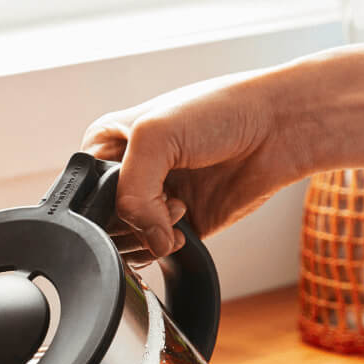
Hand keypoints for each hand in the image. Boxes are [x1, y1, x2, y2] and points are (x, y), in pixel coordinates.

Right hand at [80, 67, 310, 260]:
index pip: (84, 190)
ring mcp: (154, 200)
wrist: (279, 127)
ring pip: (124, 242)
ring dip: (149, 234)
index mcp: (109, 144)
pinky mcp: (179, 225)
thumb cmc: (221, 110)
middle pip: (102, 221)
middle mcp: (128, 174)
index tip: (131, 190)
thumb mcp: (154, 135)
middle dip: (130, 219)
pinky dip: (165, 248)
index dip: (104, 199)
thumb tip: (145, 240)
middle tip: (161, 195)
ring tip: (178, 206)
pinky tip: (184, 226)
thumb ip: (130, 193)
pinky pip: (153, 252)